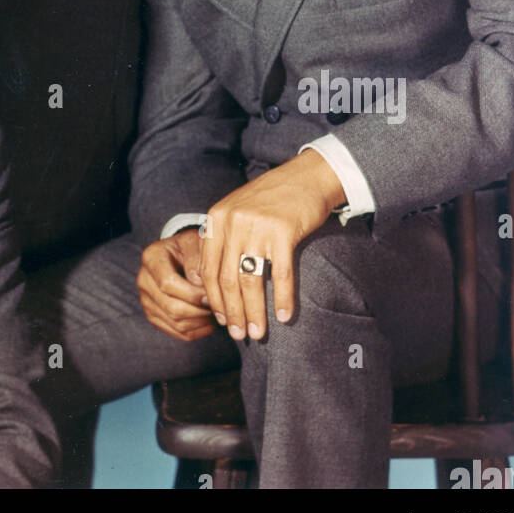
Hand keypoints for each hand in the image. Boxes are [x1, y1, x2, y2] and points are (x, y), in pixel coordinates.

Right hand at [137, 228, 217, 341]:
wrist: (181, 255)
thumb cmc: (191, 248)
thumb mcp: (196, 244)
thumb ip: (198, 261)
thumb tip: (199, 286)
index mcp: (152, 258)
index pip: (167, 283)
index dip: (192, 294)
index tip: (211, 296)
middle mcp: (144, 280)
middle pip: (171, 307)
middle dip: (199, 312)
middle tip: (219, 309)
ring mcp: (147, 300)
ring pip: (176, 323)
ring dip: (201, 322)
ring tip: (217, 314)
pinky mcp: (155, 316)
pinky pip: (178, 332)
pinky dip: (198, 330)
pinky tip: (210, 320)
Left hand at [199, 151, 345, 340]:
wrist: (305, 177)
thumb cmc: (271, 199)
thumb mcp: (236, 211)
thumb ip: (222, 239)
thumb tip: (210, 281)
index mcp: (217, 219)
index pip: (208, 269)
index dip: (214, 300)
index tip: (221, 320)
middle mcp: (232, 222)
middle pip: (227, 279)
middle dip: (232, 313)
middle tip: (239, 335)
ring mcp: (257, 227)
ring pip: (250, 281)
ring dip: (253, 312)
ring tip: (258, 333)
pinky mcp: (283, 232)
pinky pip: (281, 274)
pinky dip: (282, 299)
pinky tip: (284, 316)